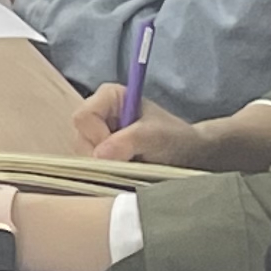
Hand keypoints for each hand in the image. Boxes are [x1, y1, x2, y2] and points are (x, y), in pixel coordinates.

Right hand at [75, 99, 214, 166]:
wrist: (189, 155)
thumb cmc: (174, 137)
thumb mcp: (155, 136)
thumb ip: (128, 141)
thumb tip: (99, 155)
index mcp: (108, 96)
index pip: (83, 117)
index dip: (97, 137)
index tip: (121, 151)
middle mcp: (98, 113)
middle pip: (80, 138)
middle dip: (101, 156)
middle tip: (128, 162)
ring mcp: (96, 134)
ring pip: (83, 155)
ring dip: (105, 166)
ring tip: (131, 166)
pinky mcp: (99, 153)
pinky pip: (90, 166)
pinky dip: (106, 173)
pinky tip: (125, 171)